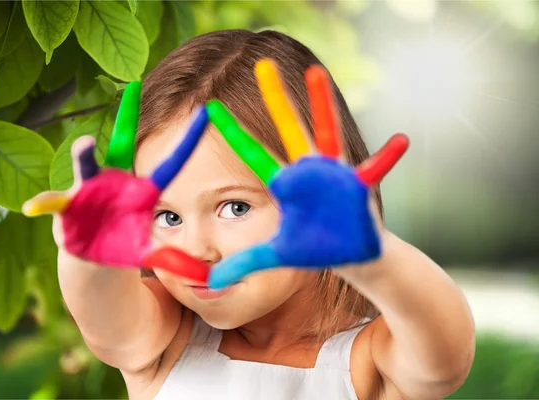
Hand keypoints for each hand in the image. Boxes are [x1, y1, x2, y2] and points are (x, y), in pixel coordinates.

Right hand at [23, 82, 209, 282]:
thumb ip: (174, 261)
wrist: (93, 258)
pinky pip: (54, 204)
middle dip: (126, 118)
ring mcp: (88, 191)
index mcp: (140, 191)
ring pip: (85, 169)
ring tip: (84, 145)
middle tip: (131, 88)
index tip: (205, 112)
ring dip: (84, 158)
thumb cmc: (124, 247)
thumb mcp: (150, 254)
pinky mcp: (66, 208)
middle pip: (120, 147)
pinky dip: (46, 204)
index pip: (169, 165)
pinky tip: (36, 205)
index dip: (186, 142)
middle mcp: (114, 182)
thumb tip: (205, 278)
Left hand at [206, 60, 408, 288]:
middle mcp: (307, 171)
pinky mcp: (357, 186)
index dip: (233, 133)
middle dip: (276, 99)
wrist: (350, 255)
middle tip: (261, 64)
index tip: (210, 107)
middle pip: (287, 129)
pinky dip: (387, 157)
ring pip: (326, 134)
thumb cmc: (314, 249)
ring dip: (322, 106)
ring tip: (316, 75)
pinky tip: (400, 140)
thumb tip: (209, 283)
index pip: (252, 154)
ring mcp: (332, 174)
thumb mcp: (276, 256)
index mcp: (285, 184)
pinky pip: (374, 168)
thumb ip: (244, 264)